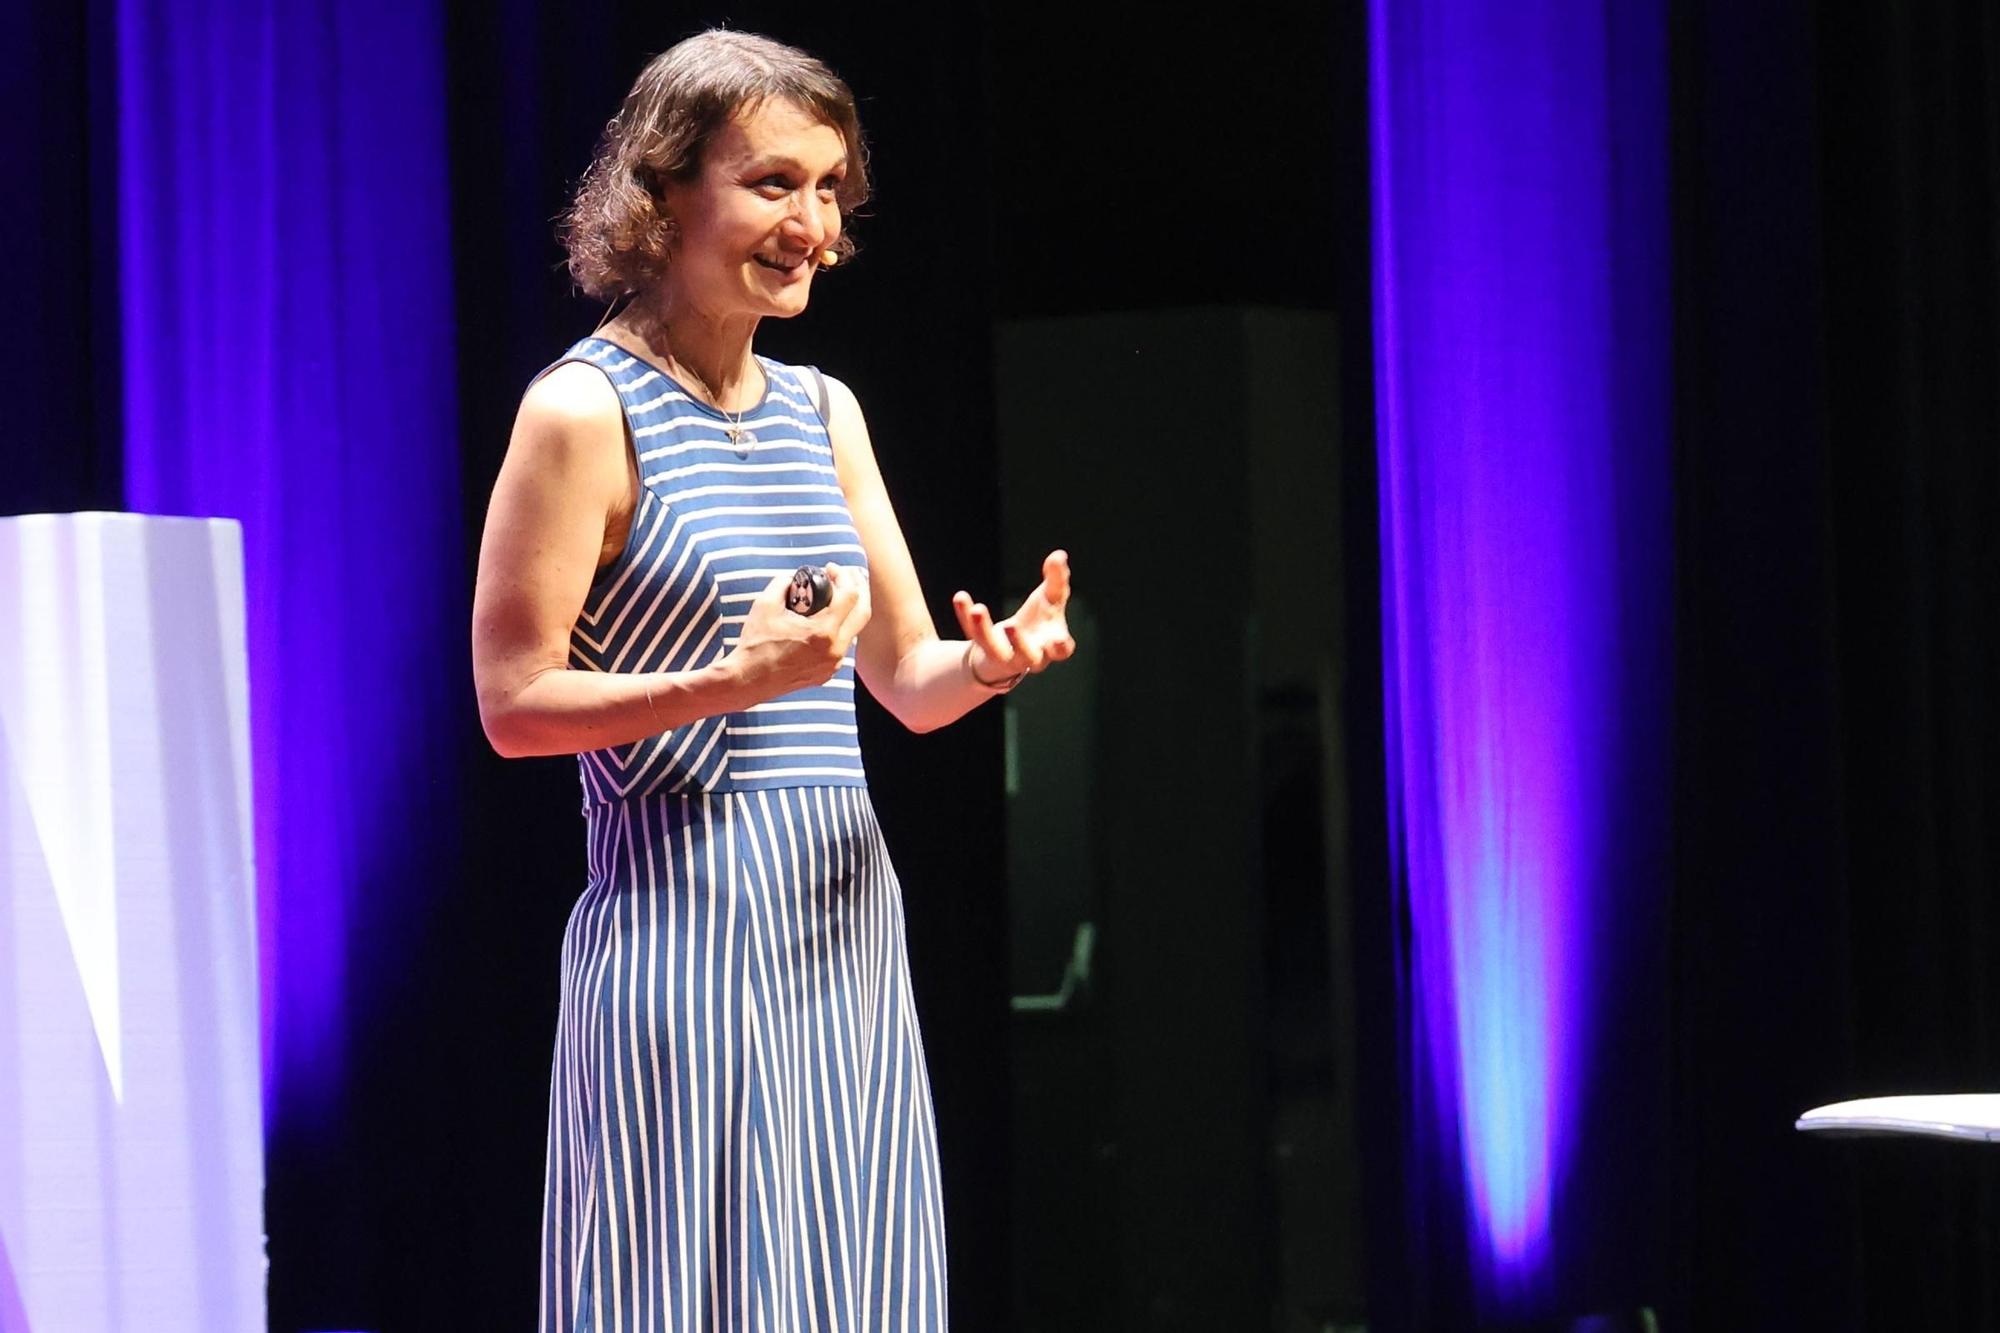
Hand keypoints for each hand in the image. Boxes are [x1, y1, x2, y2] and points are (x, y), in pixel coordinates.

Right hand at [726, 561, 871, 701]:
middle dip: (859, 588)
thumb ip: (783, 583)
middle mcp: (835, 650)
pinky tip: (828, 619)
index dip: (844, 576)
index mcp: (823, 632)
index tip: (830, 569)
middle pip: (863, 612)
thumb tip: (795, 577)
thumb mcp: (765, 604)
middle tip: (848, 575)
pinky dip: (839, 628)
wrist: (748, 680)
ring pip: (854, 630)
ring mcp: (833, 664)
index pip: (850, 596)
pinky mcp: (827, 673)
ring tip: (838, 594)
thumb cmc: (755, 644)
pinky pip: (842, 646)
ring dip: (850, 609)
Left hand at [953, 550, 1075, 682]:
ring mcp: (1005, 657)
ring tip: (978, 609)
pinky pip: (973, 634)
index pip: (1062, 650)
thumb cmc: (1038, 621)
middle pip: (1028, 655)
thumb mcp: (1049, 600)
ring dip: (985, 631)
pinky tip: (960, 597)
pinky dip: (965, 616)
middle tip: (1010, 625)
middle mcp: (1030, 656)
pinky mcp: (983, 651)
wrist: (1010, 646)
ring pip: (995, 649)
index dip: (1061, 647)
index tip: (1059, 640)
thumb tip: (1060, 554)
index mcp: (1051, 645)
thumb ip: (1057, 580)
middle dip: (1019, 643)